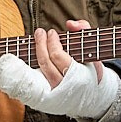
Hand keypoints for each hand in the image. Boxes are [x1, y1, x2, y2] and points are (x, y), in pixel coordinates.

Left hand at [0, 20, 120, 121]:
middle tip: (40, 33)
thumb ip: (84, 30)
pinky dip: (28, 69)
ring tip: (36, 40)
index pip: (57, 56)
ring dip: (35, 53)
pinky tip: (27, 57)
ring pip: (38, 72)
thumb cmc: (91, 69)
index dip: (52, 42)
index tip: (52, 33)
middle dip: (41, 44)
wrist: (92, 95)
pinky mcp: (46, 97)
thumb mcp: (93, 49)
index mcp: (78, 75)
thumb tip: (70, 24)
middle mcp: (64, 86)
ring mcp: (54, 93)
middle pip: (45, 62)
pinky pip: (33, 82)